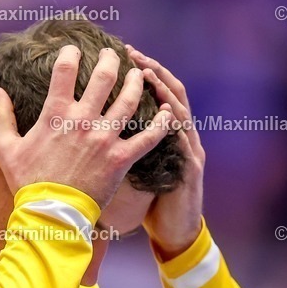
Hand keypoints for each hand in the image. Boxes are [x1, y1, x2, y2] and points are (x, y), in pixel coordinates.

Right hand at [0, 45, 175, 209]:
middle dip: (110, 60)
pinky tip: (168, 112)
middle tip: (114, 54)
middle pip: (103, 78)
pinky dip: (162, 124)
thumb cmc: (27, 183)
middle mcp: (83, 120)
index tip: (74, 50)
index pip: (64, 71)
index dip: (70, 55)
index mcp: (56, 114)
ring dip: (136, 83)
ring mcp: (104, 139)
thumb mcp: (7, 148)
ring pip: (128, 101)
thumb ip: (1, 116)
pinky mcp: (121, 159)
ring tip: (139, 74)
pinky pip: (148, 138)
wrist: (51, 214)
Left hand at [127, 46, 205, 259]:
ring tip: (149, 74)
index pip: (154, 95)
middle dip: (151, 72)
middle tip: (131, 54)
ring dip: (165, 92)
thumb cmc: (153, 204)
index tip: (120, 57)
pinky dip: (177, 129)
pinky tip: (168, 116)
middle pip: (170, 93)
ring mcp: (189, 151)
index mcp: (166, 135)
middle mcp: (180, 137)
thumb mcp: (139, 173)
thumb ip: (125, 150)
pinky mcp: (191, 170)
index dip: (141, 74)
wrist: (176, 233)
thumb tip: (95, 135)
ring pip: (181, 112)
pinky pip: (185, 145)